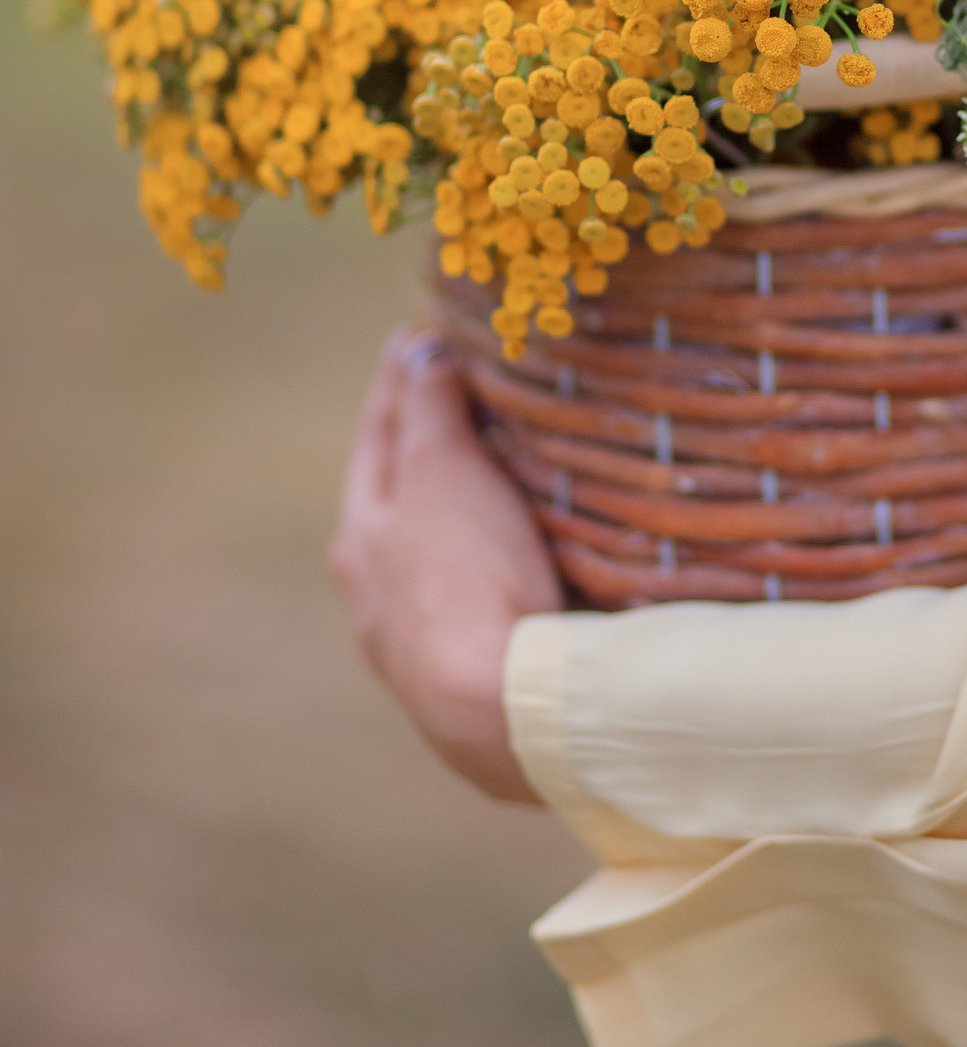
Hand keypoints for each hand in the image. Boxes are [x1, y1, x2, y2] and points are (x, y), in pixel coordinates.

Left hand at [329, 327, 563, 801]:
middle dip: (428, 451)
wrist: (504, 712)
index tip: (420, 335)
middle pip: (402, 504)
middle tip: (460, 397)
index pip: (379, 437)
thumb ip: (430, 409)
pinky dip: (497, 567)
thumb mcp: (442, 470)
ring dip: (466, 518)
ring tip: (505, 481)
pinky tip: (527, 568)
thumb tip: (418, 352)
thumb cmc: (464, 577)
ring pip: (440, 561)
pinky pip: (481, 602)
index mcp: (359, 540)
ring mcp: (422, 648)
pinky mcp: (474, 685)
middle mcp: (376, 597)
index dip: (402, 381)